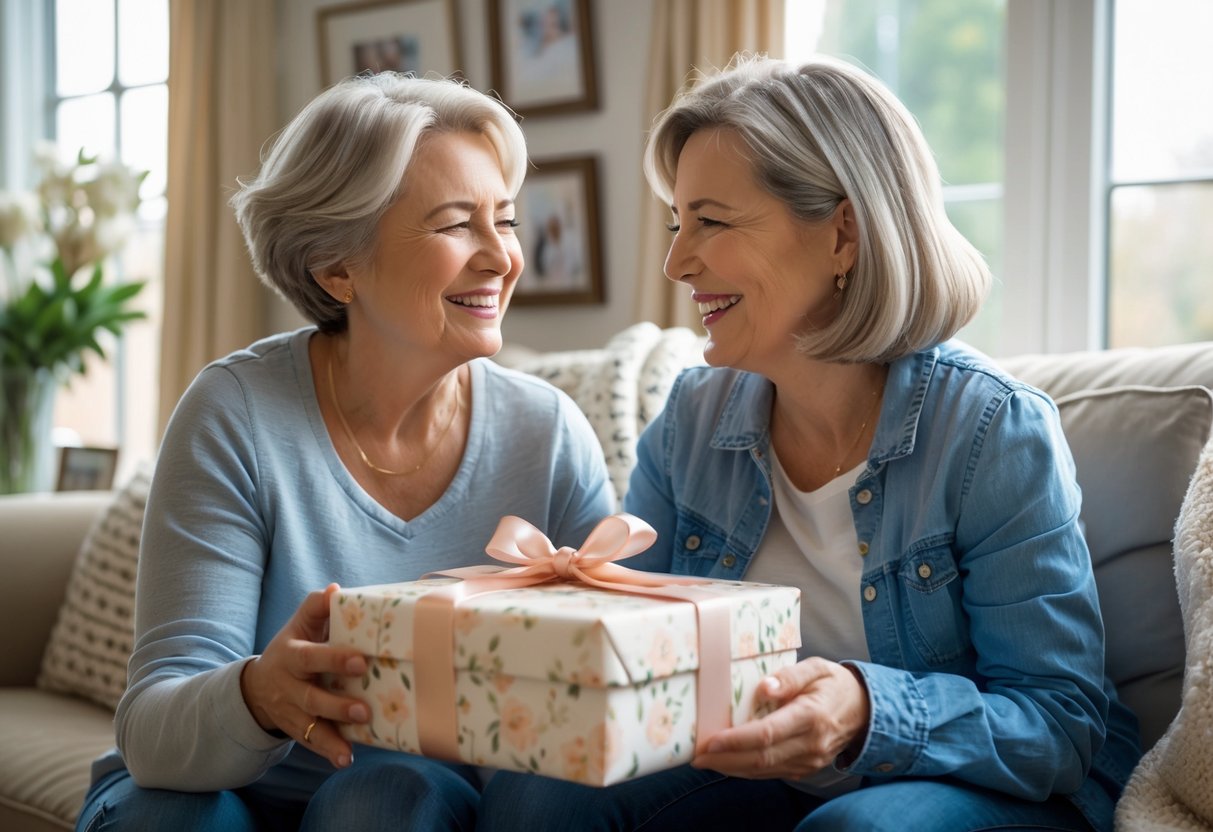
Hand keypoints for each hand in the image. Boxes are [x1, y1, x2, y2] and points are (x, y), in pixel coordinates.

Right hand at [239, 583, 370, 768]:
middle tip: (364, 709)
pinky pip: (310, 742)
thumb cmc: (294, 646)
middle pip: (311, 697)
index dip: (335, 658)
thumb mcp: (300, 623)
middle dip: (337, 705)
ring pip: (310, 726)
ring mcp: (291, 711)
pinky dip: (327, 751)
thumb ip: (318, 606)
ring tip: (353, 746)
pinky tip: (345, 759)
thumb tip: (338, 591)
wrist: (259, 685)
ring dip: (332, 737)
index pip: (312, 656)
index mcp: (292, 655)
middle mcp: (289, 686)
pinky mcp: (296, 729)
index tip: (362, 661)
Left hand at [691, 657, 869, 779]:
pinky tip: (727, 762)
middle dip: (725, 759)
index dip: (737, 740)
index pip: (767, 734)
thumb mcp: (816, 668)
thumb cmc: (834, 684)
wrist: (866, 710)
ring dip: (731, 768)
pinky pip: (771, 772)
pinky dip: (746, 769)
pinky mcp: (805, 768)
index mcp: (811, 716)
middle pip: (761, 758)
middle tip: (695, 755)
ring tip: (703, 760)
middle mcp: (810, 744)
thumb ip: (790, 676)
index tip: (711, 740)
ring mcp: (809, 760)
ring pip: (763, 769)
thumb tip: (764, 687)